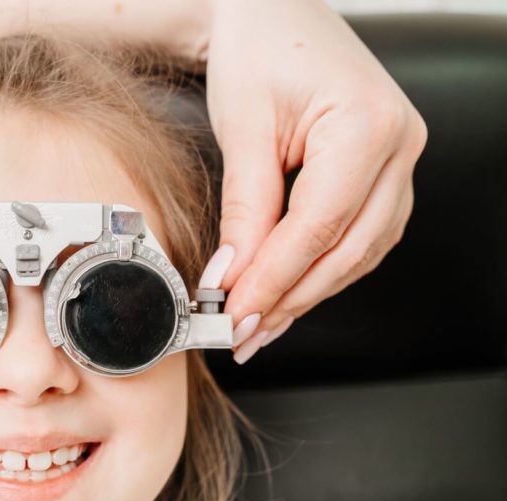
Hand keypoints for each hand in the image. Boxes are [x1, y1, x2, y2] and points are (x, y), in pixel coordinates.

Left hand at [201, 0, 426, 362]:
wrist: (275, 15)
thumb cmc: (259, 52)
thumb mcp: (243, 129)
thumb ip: (246, 208)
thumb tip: (233, 278)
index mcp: (368, 126)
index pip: (319, 227)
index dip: (274, 280)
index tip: (234, 316)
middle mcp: (400, 145)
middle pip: (349, 249)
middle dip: (291, 298)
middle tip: (242, 334)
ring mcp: (400, 161)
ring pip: (360, 252)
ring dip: (307, 293)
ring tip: (258, 325)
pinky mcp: (384, 172)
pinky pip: (359, 237)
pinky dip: (321, 270)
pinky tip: (286, 292)